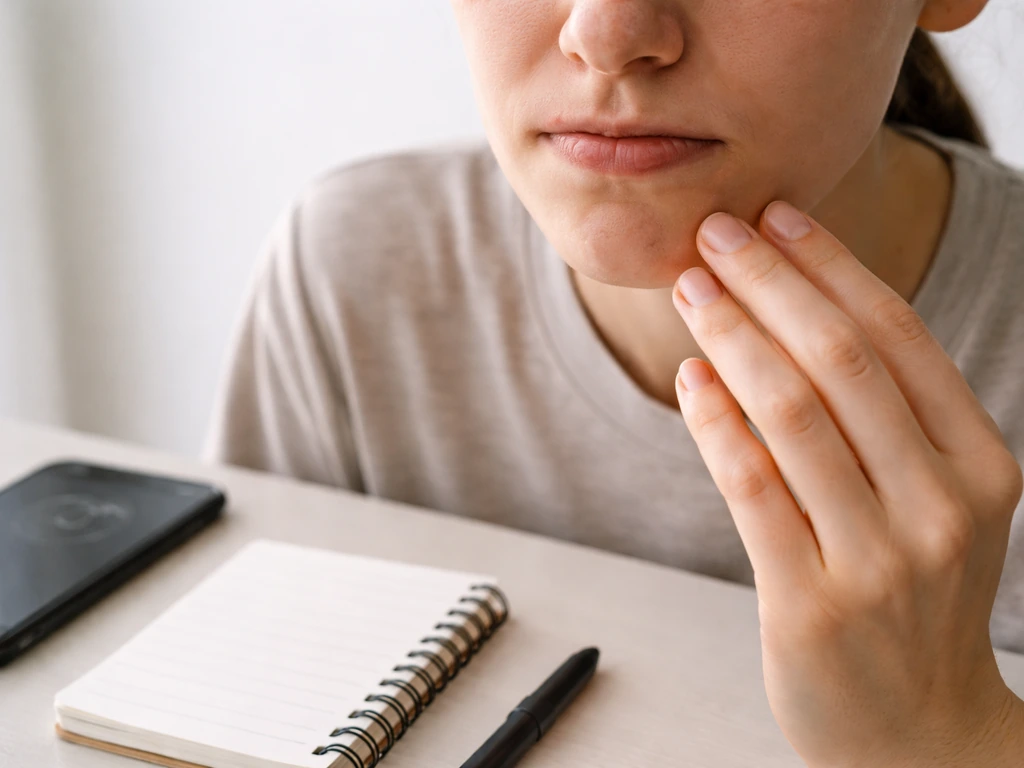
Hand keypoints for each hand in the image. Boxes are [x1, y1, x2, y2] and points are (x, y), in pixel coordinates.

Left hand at [671, 201, 1023, 766]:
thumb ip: (884, 421)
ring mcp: (880, 558)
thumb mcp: (933, 503)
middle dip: (770, 282)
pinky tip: (689, 380)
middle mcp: (943, 504)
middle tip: (714, 233)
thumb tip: (786, 314)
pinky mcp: (812, 604)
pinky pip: (753, 488)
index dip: (829, 266)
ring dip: (732, 336)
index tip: (776, 216)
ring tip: (689, 290)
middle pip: (841, 359)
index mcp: (982, 463)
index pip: (899, 336)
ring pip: (792, 412)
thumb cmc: (914, 598)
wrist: (920, 735)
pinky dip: (715, 423)